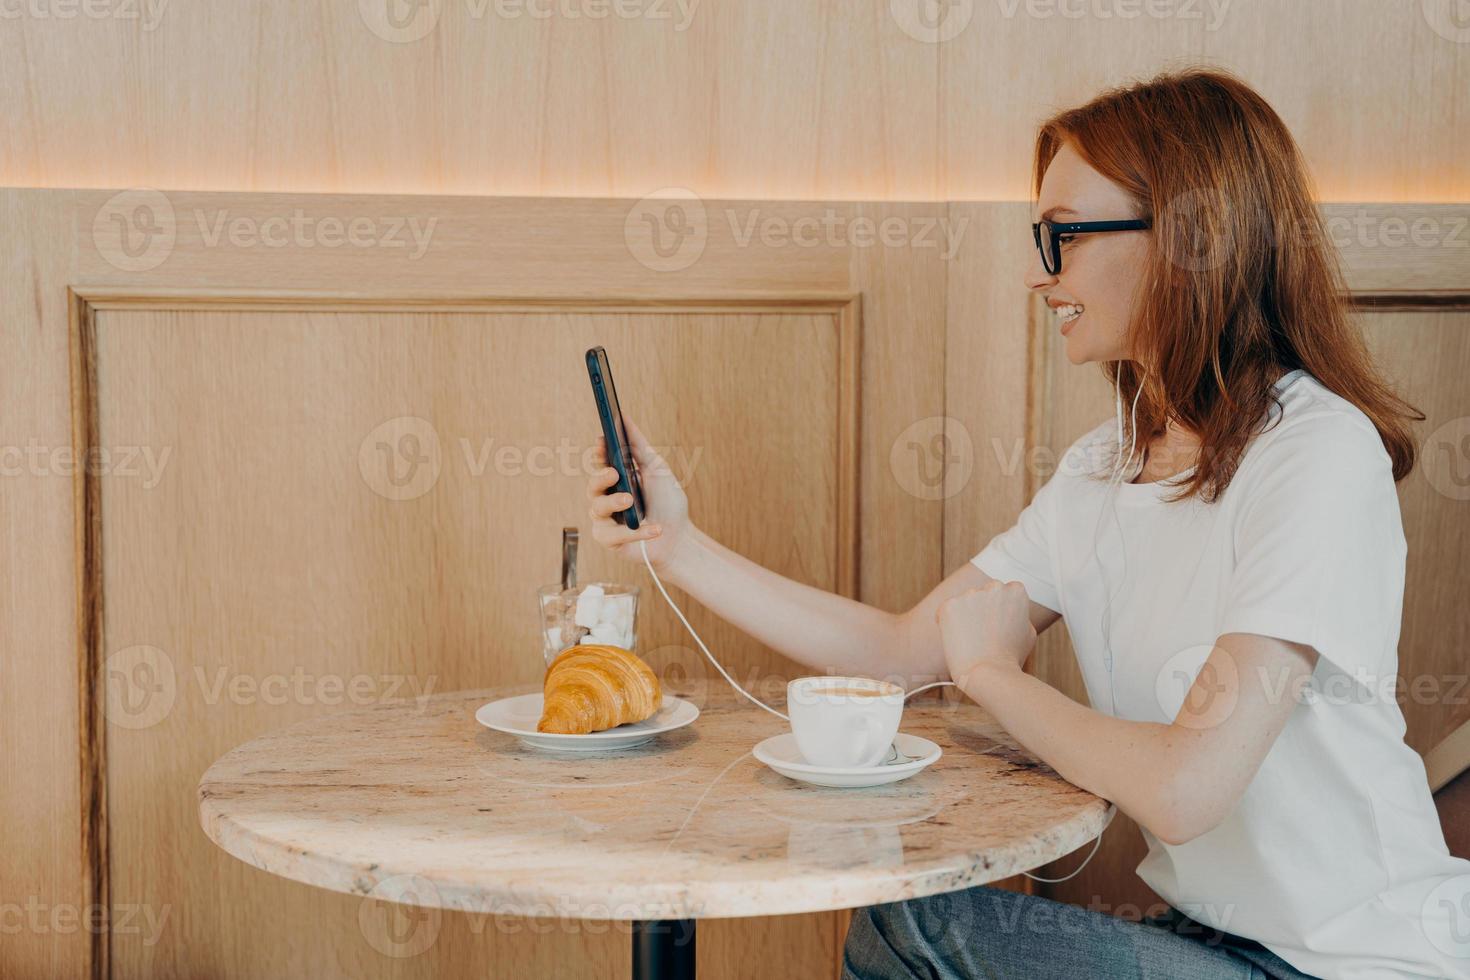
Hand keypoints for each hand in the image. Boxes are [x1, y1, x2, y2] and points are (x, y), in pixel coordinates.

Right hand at [586, 418, 691, 572]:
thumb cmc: (667, 504)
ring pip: (596, 508)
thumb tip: (624, 417)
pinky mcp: (610, 540)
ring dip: (614, 502)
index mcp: (617, 479)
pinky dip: (635, 531)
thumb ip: (639, 446)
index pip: (601, 463)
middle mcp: (607, 497)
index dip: (599, 453)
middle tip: (614, 473)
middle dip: (600, 477)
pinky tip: (655, 529)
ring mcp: (606, 519)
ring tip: (630, 501)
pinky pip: (612, 534)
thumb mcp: (657, 470)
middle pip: (592, 484)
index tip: (603, 442)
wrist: (679, 538)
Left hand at [936, 580, 1036, 687]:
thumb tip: (1012, 609)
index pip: (1004, 592)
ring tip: (971, 642)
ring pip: (964, 603)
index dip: (1000, 612)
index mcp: (1015, 591)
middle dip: (981, 610)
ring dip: (965, 617)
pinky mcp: (949, 605)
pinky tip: (956, 641)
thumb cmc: (1011, 658)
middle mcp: (993, 587)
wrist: (989, 674)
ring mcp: (970, 595)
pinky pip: (946, 612)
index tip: (997, 628)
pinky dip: (947, 625)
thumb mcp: (1028, 632)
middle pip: (983, 594)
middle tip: (983, 636)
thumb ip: (1019, 615)